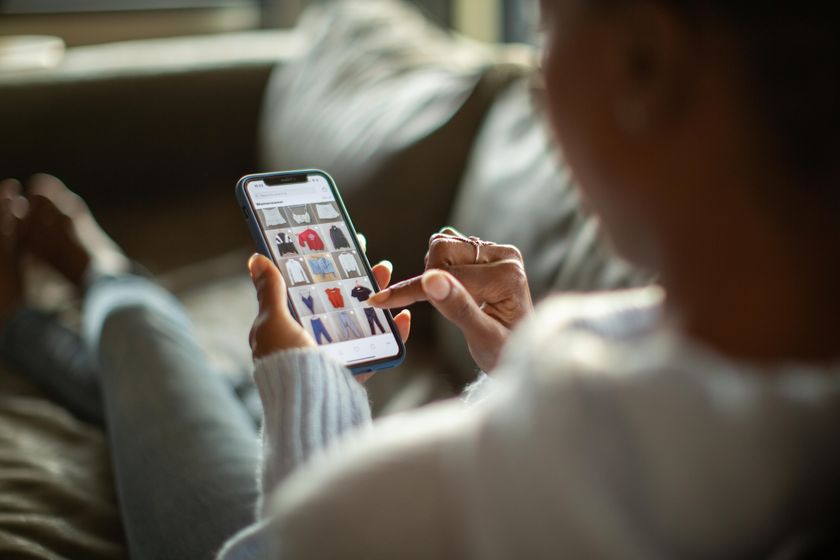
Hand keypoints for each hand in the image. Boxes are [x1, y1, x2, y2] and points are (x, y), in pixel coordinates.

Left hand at [248, 251, 410, 380]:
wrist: (307, 406)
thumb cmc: (285, 362)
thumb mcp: (273, 323)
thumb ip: (270, 292)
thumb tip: (256, 259)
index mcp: (289, 326)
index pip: (308, 288)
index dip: (323, 266)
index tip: (339, 246)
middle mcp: (312, 339)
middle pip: (340, 301)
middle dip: (357, 278)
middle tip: (371, 258)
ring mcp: (336, 354)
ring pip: (361, 319)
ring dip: (377, 295)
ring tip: (387, 274)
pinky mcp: (356, 370)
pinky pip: (379, 348)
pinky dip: (393, 333)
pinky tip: (403, 317)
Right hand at [368, 228, 531, 370]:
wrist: (517, 350)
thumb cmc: (503, 351)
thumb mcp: (482, 338)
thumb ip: (458, 308)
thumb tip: (431, 280)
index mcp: (508, 276)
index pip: (448, 275)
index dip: (412, 290)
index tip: (380, 300)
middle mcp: (505, 256)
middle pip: (442, 249)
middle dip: (429, 278)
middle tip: (441, 306)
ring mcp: (496, 251)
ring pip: (442, 244)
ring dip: (434, 272)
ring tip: (450, 301)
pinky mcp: (486, 252)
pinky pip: (447, 247)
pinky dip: (438, 268)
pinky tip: (450, 290)